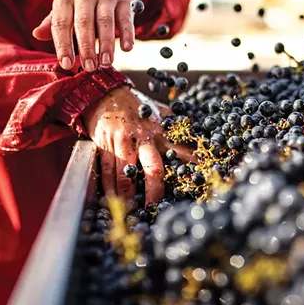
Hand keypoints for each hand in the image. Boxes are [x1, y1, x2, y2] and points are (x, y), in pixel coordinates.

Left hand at [32, 0, 134, 71]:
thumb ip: (52, 24)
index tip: (66, 64)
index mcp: (65, 0)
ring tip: (106, 62)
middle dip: (86, 47)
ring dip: (106, 43)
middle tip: (89, 67)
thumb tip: (37, 34)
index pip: (61, 23)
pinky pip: (125, 18)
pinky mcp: (124, 1)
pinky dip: (127, 34)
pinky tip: (127, 49)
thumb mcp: (64, 11)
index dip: (63, 45)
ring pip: (105, 21)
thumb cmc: (82, 5)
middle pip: (84, 22)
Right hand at [83, 86, 193, 203]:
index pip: (181, 152)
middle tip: (156, 207)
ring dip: (129, 195)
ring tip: (132, 210)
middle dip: (155, 191)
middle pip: (153, 169)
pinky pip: (107, 171)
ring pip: (126, 175)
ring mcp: (123, 143)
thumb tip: (195, 134)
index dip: (192, 167)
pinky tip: (113, 200)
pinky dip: (110, 188)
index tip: (199, 182)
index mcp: (161, 131)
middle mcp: (143, 138)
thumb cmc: (135, 105)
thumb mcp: (158, 111)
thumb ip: (173, 124)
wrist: (103, 93)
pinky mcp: (105, 146)